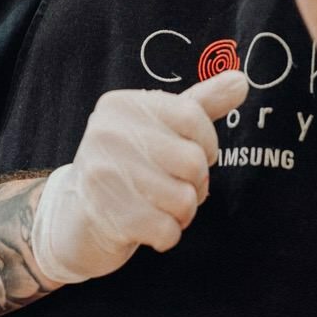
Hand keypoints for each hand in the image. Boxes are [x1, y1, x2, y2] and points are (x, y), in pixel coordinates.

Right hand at [29, 70, 248, 283]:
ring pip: (185, 199)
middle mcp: (106, 132)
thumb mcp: (161, 127)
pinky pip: (167, 230)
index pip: (192, 115)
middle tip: (175, 187)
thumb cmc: (130, 166)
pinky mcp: (106, 215)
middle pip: (193, 160)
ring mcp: (103, 173)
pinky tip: (148, 228)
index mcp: (121, 104)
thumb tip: (241, 80)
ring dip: (183, 213)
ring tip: (161, 207)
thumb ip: (202, 103)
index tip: (196, 153)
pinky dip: (167, 235)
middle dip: (196, 184)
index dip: (207, 143)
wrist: (75, 218)